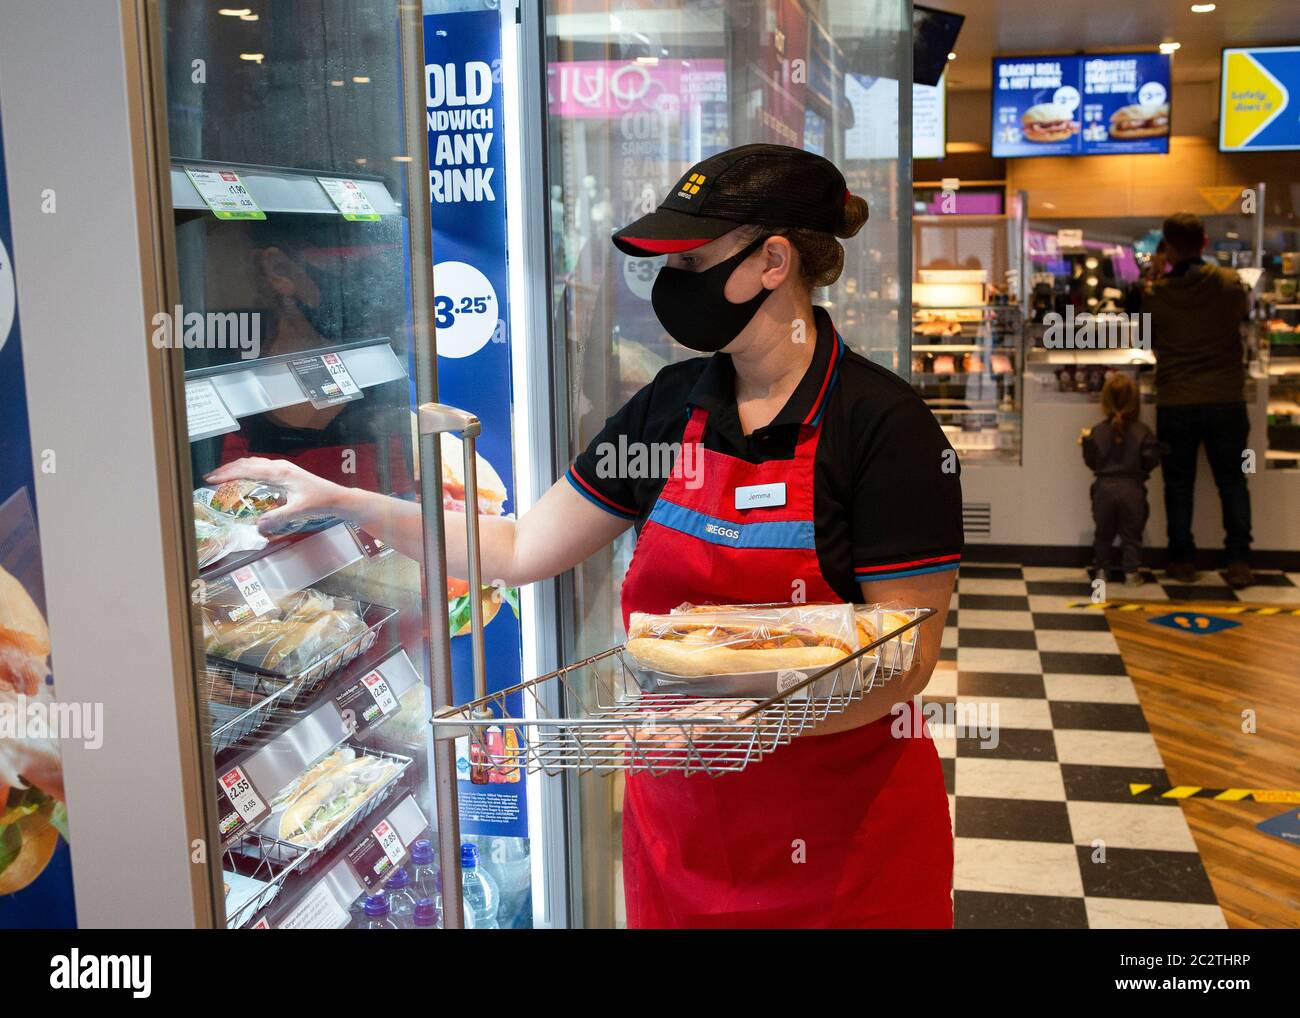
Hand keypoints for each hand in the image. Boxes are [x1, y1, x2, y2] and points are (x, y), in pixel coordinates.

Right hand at [204, 457, 356, 535]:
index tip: (211, 479)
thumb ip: (278, 517)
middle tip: (210, 478)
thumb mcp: (299, 511)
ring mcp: (282, 468)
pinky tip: (242, 478)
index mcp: (280, 472)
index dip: (228, 473)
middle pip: (247, 463)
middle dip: (227, 469)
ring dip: (236, 469)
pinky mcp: (285, 472)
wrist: (336, 497)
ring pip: (253, 463)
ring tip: (221, 477)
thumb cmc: (320, 501)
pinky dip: (247, 471)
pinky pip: (260, 468)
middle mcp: (279, 466)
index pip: (248, 469)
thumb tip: (258, 525)